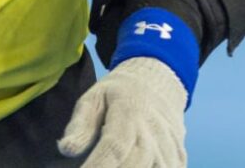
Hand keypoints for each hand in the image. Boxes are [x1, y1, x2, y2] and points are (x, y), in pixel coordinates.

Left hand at [58, 57, 186, 167]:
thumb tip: (65, 149)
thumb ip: (80, 125)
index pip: (114, 148)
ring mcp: (170, 151)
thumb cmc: (117, 95)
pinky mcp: (179, 161)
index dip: (98, 167)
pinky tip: (131, 167)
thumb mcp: (94, 98)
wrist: (157, 85)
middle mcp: (153, 136)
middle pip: (134, 167)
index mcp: (128, 115)